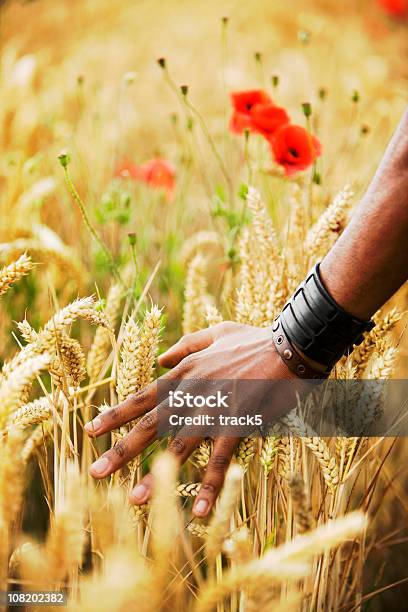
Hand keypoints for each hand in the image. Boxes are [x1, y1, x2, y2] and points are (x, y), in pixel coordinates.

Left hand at [85, 322, 296, 516]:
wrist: (289, 346)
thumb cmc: (254, 340)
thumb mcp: (216, 332)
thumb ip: (186, 344)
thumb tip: (161, 357)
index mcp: (185, 373)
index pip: (142, 397)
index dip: (116, 414)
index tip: (92, 430)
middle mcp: (192, 393)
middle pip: (150, 425)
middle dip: (121, 449)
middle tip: (96, 472)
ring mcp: (214, 410)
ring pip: (178, 446)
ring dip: (157, 474)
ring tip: (136, 499)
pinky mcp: (238, 423)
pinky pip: (220, 458)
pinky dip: (209, 484)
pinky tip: (199, 510)